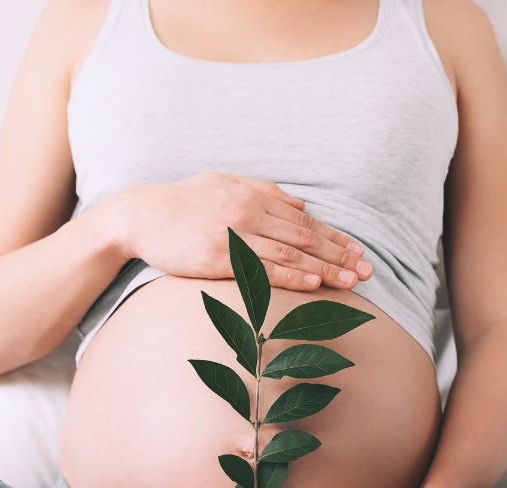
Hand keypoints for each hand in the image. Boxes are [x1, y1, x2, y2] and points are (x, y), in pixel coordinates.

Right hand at [107, 171, 372, 290]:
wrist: (138, 215)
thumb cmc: (180, 203)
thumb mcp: (224, 185)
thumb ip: (264, 192)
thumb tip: (300, 204)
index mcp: (253, 194)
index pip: (304, 220)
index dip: (335, 237)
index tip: (359, 251)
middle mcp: (249, 211)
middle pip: (305, 236)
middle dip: (340, 254)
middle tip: (368, 270)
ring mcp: (235, 233)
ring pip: (290, 252)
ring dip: (324, 267)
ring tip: (351, 281)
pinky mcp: (219, 255)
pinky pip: (262, 267)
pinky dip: (291, 274)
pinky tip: (313, 282)